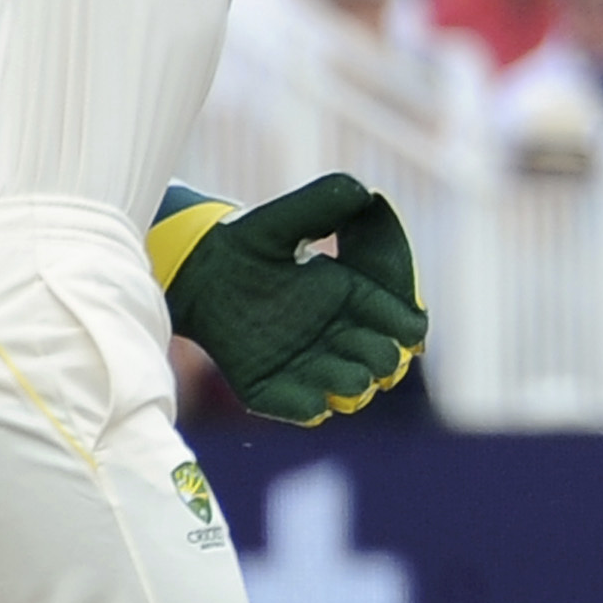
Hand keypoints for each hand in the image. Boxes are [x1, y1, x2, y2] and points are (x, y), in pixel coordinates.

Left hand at [163, 174, 427, 423]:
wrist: (193, 273)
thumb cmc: (243, 243)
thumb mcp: (281, 218)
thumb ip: (323, 204)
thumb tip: (366, 192)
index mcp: (353, 296)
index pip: (402, 323)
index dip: (410, 329)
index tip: (408, 330)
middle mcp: (337, 334)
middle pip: (384, 362)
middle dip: (383, 360)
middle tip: (370, 352)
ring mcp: (307, 364)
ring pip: (350, 390)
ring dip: (351, 384)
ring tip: (337, 371)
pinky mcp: (274, 388)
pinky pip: (304, 410)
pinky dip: (309, 406)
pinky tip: (305, 393)